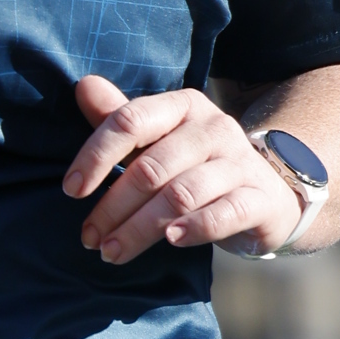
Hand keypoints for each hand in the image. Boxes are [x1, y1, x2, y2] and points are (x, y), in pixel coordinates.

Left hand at [65, 74, 306, 266]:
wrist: (268, 194)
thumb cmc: (198, 166)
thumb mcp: (160, 140)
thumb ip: (121, 120)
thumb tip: (83, 86)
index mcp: (183, 106)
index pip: (131, 121)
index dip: (96, 155)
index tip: (71, 190)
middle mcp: (213, 128)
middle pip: (151, 167)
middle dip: (113, 206)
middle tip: (89, 238)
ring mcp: (239, 163)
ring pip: (180, 195)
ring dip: (140, 228)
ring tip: (112, 252)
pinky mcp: (259, 199)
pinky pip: (224, 213)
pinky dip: (195, 227)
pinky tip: (170, 241)